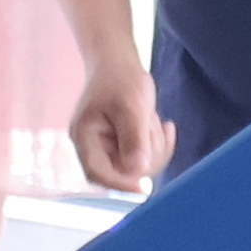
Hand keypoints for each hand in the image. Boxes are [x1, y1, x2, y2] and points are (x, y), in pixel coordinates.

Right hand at [69, 62, 166, 195]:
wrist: (119, 62)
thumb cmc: (120, 79)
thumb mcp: (131, 106)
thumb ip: (134, 139)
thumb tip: (138, 172)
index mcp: (85, 137)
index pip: (97, 172)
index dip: (119, 184)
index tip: (142, 188)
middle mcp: (94, 147)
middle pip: (123, 172)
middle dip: (146, 153)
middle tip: (152, 123)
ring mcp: (109, 148)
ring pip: (139, 167)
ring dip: (154, 145)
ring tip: (151, 116)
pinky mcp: (124, 146)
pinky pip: (146, 158)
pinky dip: (159, 144)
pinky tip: (165, 125)